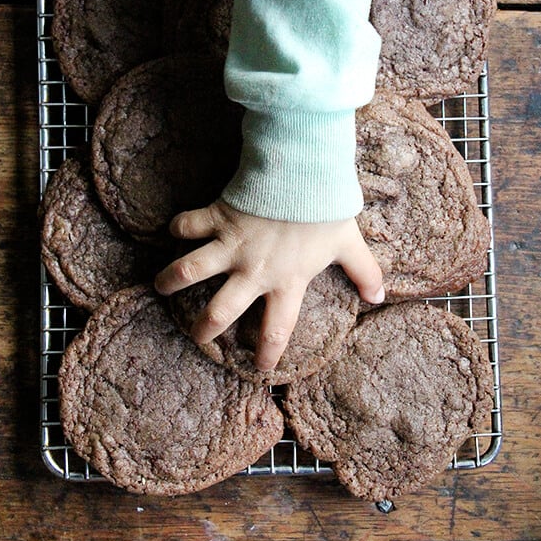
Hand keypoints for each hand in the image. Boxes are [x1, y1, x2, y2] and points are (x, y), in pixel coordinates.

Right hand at [154, 200, 384, 371]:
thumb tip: (381, 297)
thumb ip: (366, 272)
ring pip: (190, 270)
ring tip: (159, 287)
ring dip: (171, 280)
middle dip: (204, 329)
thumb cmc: (326, 210)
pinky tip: (174, 231)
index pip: (276, 330)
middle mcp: (253, 271)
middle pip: (221, 312)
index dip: (267, 354)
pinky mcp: (217, 217)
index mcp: (286, 282)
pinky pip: (188, 225)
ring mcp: (230, 245)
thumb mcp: (350, 243)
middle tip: (197, 336)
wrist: (301, 172)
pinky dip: (178, 227)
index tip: (261, 367)